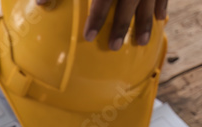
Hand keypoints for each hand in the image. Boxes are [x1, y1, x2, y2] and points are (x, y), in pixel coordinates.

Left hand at [38, 0, 166, 49]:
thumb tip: (40, 3)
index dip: (96, 18)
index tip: (89, 37)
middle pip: (128, 4)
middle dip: (122, 26)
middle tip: (115, 47)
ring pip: (149, 0)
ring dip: (145, 22)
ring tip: (142, 41)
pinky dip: (161, 4)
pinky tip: (160, 17)